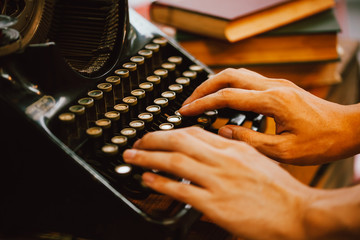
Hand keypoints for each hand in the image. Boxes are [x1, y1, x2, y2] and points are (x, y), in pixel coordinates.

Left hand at [123, 127, 308, 238]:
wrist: (300, 213)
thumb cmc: (281, 190)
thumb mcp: (258, 159)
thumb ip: (236, 148)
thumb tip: (218, 139)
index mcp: (234, 148)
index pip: (195, 132)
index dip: (171, 131)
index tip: (158, 135)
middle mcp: (224, 161)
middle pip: (179, 141)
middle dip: (153, 139)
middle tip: (136, 141)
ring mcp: (218, 182)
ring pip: (175, 162)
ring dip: (148, 157)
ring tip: (132, 156)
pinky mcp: (216, 204)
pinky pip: (181, 190)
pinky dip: (161, 182)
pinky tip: (147, 178)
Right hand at [179, 68, 359, 164]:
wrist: (348, 129)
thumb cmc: (322, 142)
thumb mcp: (284, 151)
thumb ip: (249, 141)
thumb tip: (222, 132)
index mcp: (273, 101)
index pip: (227, 96)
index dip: (202, 103)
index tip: (186, 110)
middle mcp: (273, 86)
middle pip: (228, 76)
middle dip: (204, 87)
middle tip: (189, 102)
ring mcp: (277, 84)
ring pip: (237, 74)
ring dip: (216, 85)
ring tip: (201, 101)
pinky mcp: (279, 87)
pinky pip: (247, 81)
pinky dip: (229, 88)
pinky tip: (224, 102)